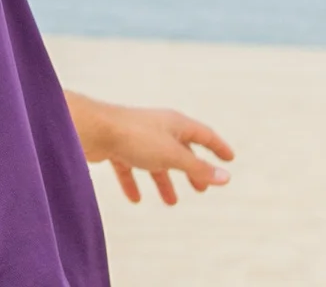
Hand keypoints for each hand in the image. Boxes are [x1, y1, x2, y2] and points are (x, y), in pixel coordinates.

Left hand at [77, 99, 234, 205]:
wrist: (95, 130)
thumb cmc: (136, 137)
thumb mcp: (172, 156)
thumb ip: (198, 168)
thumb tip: (226, 177)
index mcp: (176, 123)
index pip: (204, 135)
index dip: (218, 147)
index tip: (230, 159)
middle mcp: (159, 128)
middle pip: (181, 150)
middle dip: (192, 169)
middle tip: (202, 189)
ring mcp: (139, 137)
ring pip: (157, 162)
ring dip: (165, 181)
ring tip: (171, 202)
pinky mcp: (120, 147)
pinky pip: (131, 167)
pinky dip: (135, 182)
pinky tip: (136, 199)